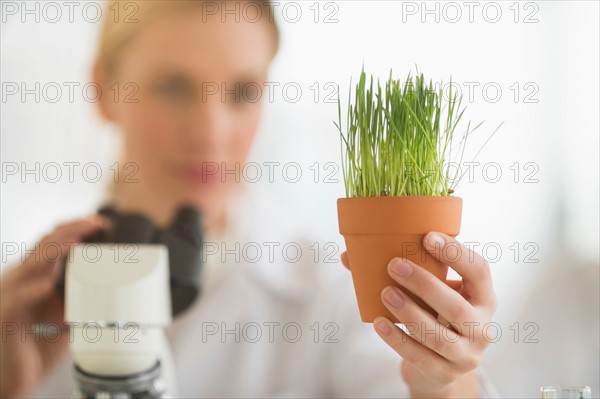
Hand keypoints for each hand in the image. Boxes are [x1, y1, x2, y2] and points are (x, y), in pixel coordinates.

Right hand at [0, 216, 106, 397]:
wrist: (20, 374)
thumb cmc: (43, 341)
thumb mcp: (72, 312)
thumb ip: (88, 296)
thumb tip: (122, 287)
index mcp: (38, 274)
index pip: (54, 241)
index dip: (75, 228)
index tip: (102, 223)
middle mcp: (23, 279)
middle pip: (45, 244)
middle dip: (71, 230)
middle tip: (95, 223)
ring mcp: (12, 295)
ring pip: (31, 264)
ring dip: (54, 250)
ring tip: (76, 242)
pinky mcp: (5, 316)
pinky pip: (16, 299)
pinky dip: (32, 290)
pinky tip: (47, 286)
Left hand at [340, 232, 496, 397]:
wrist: (441, 364)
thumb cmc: (434, 315)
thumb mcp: (433, 292)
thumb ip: (405, 270)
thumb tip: (349, 255)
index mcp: (483, 297)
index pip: (479, 270)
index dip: (456, 253)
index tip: (427, 237)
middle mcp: (481, 327)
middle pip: (456, 307)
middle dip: (424, 285)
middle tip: (394, 265)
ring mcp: (466, 355)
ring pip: (438, 336)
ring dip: (409, 312)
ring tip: (385, 293)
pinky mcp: (444, 373)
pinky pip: (420, 357)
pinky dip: (398, 340)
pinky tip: (380, 323)